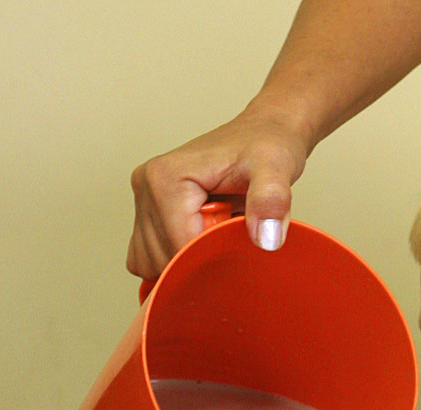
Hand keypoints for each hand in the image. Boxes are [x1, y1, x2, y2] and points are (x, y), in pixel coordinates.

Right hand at [126, 108, 309, 278]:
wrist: (265, 135)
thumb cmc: (267, 148)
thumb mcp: (276, 169)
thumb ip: (271, 200)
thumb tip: (266, 239)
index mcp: (165, 177)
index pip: (177, 246)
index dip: (210, 258)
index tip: (238, 244)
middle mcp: (146, 187)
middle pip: (162, 258)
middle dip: (199, 258)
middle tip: (232, 229)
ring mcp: (144, 200)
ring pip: (152, 262)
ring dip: (189, 258)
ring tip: (220, 228)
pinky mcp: (149, 212)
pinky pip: (150, 256)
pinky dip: (177, 258)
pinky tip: (205, 237)